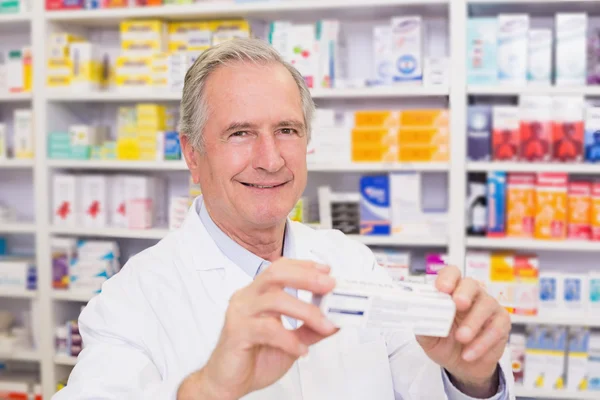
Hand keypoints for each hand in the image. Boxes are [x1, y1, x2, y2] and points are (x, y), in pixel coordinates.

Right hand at [177, 259, 337, 399]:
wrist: (228, 382)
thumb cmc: (253, 357)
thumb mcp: (291, 341)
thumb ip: (310, 329)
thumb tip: (336, 319)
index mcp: (258, 294)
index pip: (280, 268)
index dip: (304, 266)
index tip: (326, 271)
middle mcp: (247, 298)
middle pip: (276, 274)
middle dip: (306, 277)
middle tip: (329, 286)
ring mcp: (240, 313)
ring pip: (274, 300)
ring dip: (305, 310)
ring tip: (324, 324)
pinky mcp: (236, 332)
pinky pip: (267, 329)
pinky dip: (289, 339)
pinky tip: (301, 349)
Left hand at [416, 266, 510, 397]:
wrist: (461, 366)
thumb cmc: (444, 343)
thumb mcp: (429, 338)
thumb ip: (424, 327)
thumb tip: (419, 319)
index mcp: (451, 292)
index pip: (451, 274)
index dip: (447, 278)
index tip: (442, 288)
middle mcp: (471, 295)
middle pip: (470, 284)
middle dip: (464, 293)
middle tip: (458, 304)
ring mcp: (488, 307)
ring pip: (486, 304)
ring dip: (472, 322)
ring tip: (461, 338)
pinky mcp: (501, 322)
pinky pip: (496, 327)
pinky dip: (482, 342)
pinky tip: (469, 353)